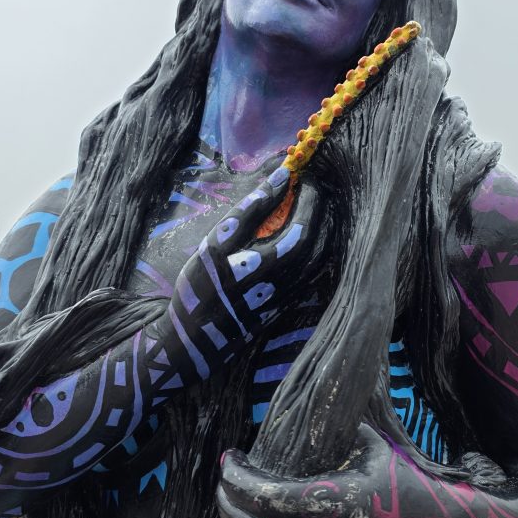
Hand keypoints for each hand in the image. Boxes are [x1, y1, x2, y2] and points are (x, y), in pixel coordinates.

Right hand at [163, 164, 325, 381]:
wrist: (195, 342)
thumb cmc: (201, 287)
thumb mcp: (218, 242)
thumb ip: (252, 208)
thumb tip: (282, 176)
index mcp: (277, 260)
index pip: (309, 219)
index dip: (310, 196)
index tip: (303, 176)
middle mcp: (294, 278)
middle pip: (321, 237)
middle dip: (318, 209)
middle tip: (307, 188)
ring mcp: (294, 294)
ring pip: (322, 255)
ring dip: (319, 228)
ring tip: (304, 207)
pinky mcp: (289, 304)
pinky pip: (313, 270)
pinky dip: (313, 248)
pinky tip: (299, 237)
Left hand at [217, 423, 490, 517]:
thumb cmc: (404, 481)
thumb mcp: (374, 446)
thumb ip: (335, 430)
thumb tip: (299, 409)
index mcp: (344, 500)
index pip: (272, 495)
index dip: (239, 479)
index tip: (228, 459)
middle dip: (228, 506)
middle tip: (221, 484)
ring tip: (229, 506)